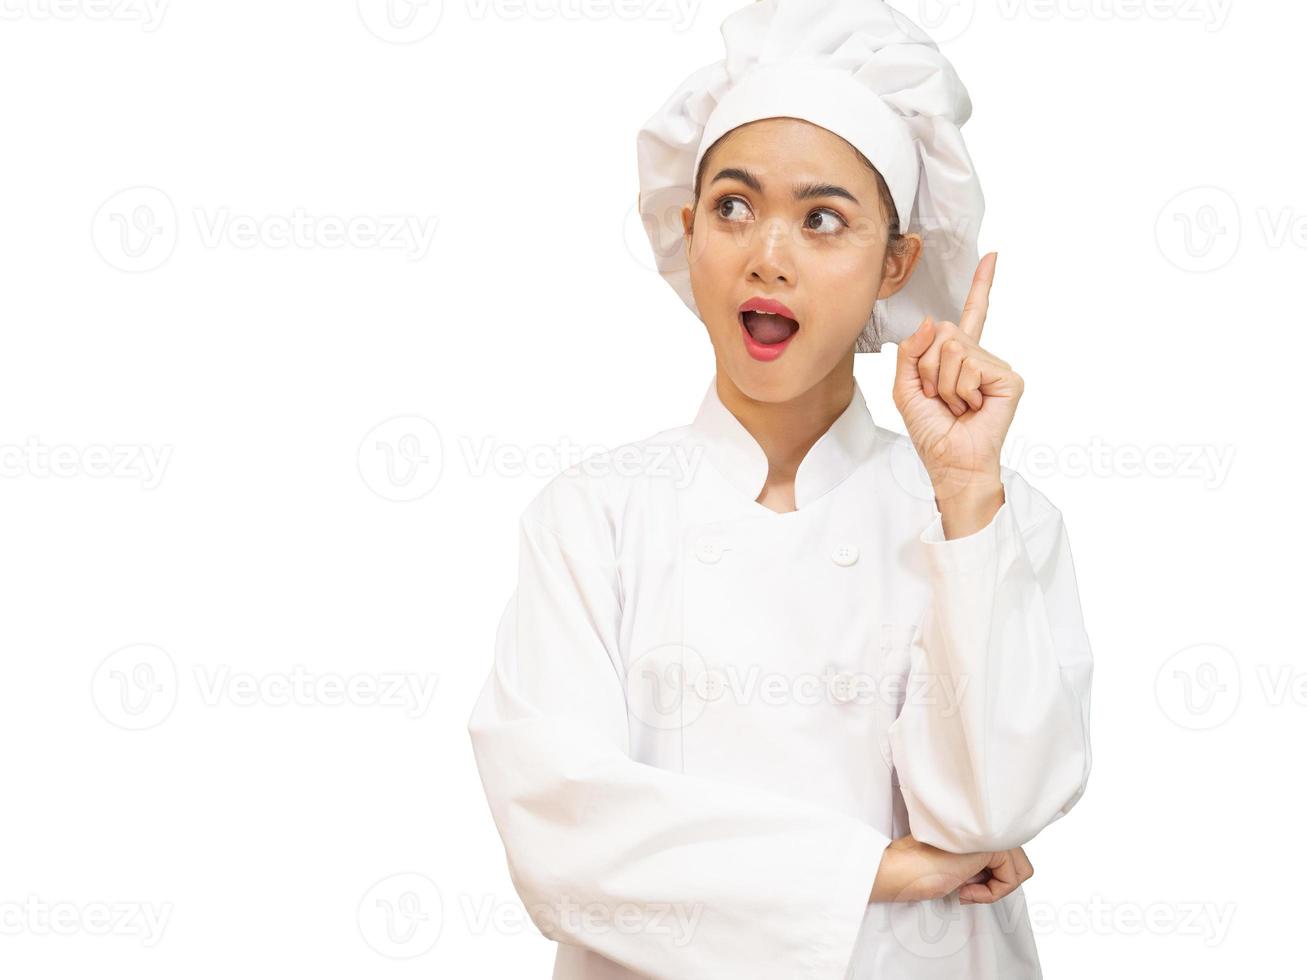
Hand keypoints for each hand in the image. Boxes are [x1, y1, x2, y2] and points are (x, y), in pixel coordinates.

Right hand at [870, 834, 1032, 904]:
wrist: (899, 869)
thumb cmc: (917, 871)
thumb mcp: (954, 866)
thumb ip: (977, 863)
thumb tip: (1000, 876)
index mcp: (973, 829)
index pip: (1006, 856)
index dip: (990, 879)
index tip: (962, 884)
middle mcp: (983, 827)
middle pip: (1019, 861)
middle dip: (997, 883)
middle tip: (966, 887)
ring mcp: (987, 834)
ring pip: (1021, 870)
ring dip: (995, 888)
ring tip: (966, 888)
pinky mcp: (990, 846)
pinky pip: (1011, 879)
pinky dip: (991, 894)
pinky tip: (964, 889)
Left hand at [891, 253, 1022, 507]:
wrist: (949, 462)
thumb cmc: (930, 430)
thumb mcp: (904, 388)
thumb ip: (910, 352)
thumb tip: (933, 321)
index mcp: (958, 356)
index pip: (971, 315)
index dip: (981, 285)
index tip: (992, 256)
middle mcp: (980, 356)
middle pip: (943, 332)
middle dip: (928, 368)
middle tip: (939, 397)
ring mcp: (995, 366)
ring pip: (953, 349)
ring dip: (942, 384)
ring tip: (954, 406)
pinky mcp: (1009, 378)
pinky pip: (970, 366)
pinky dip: (960, 390)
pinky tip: (971, 407)